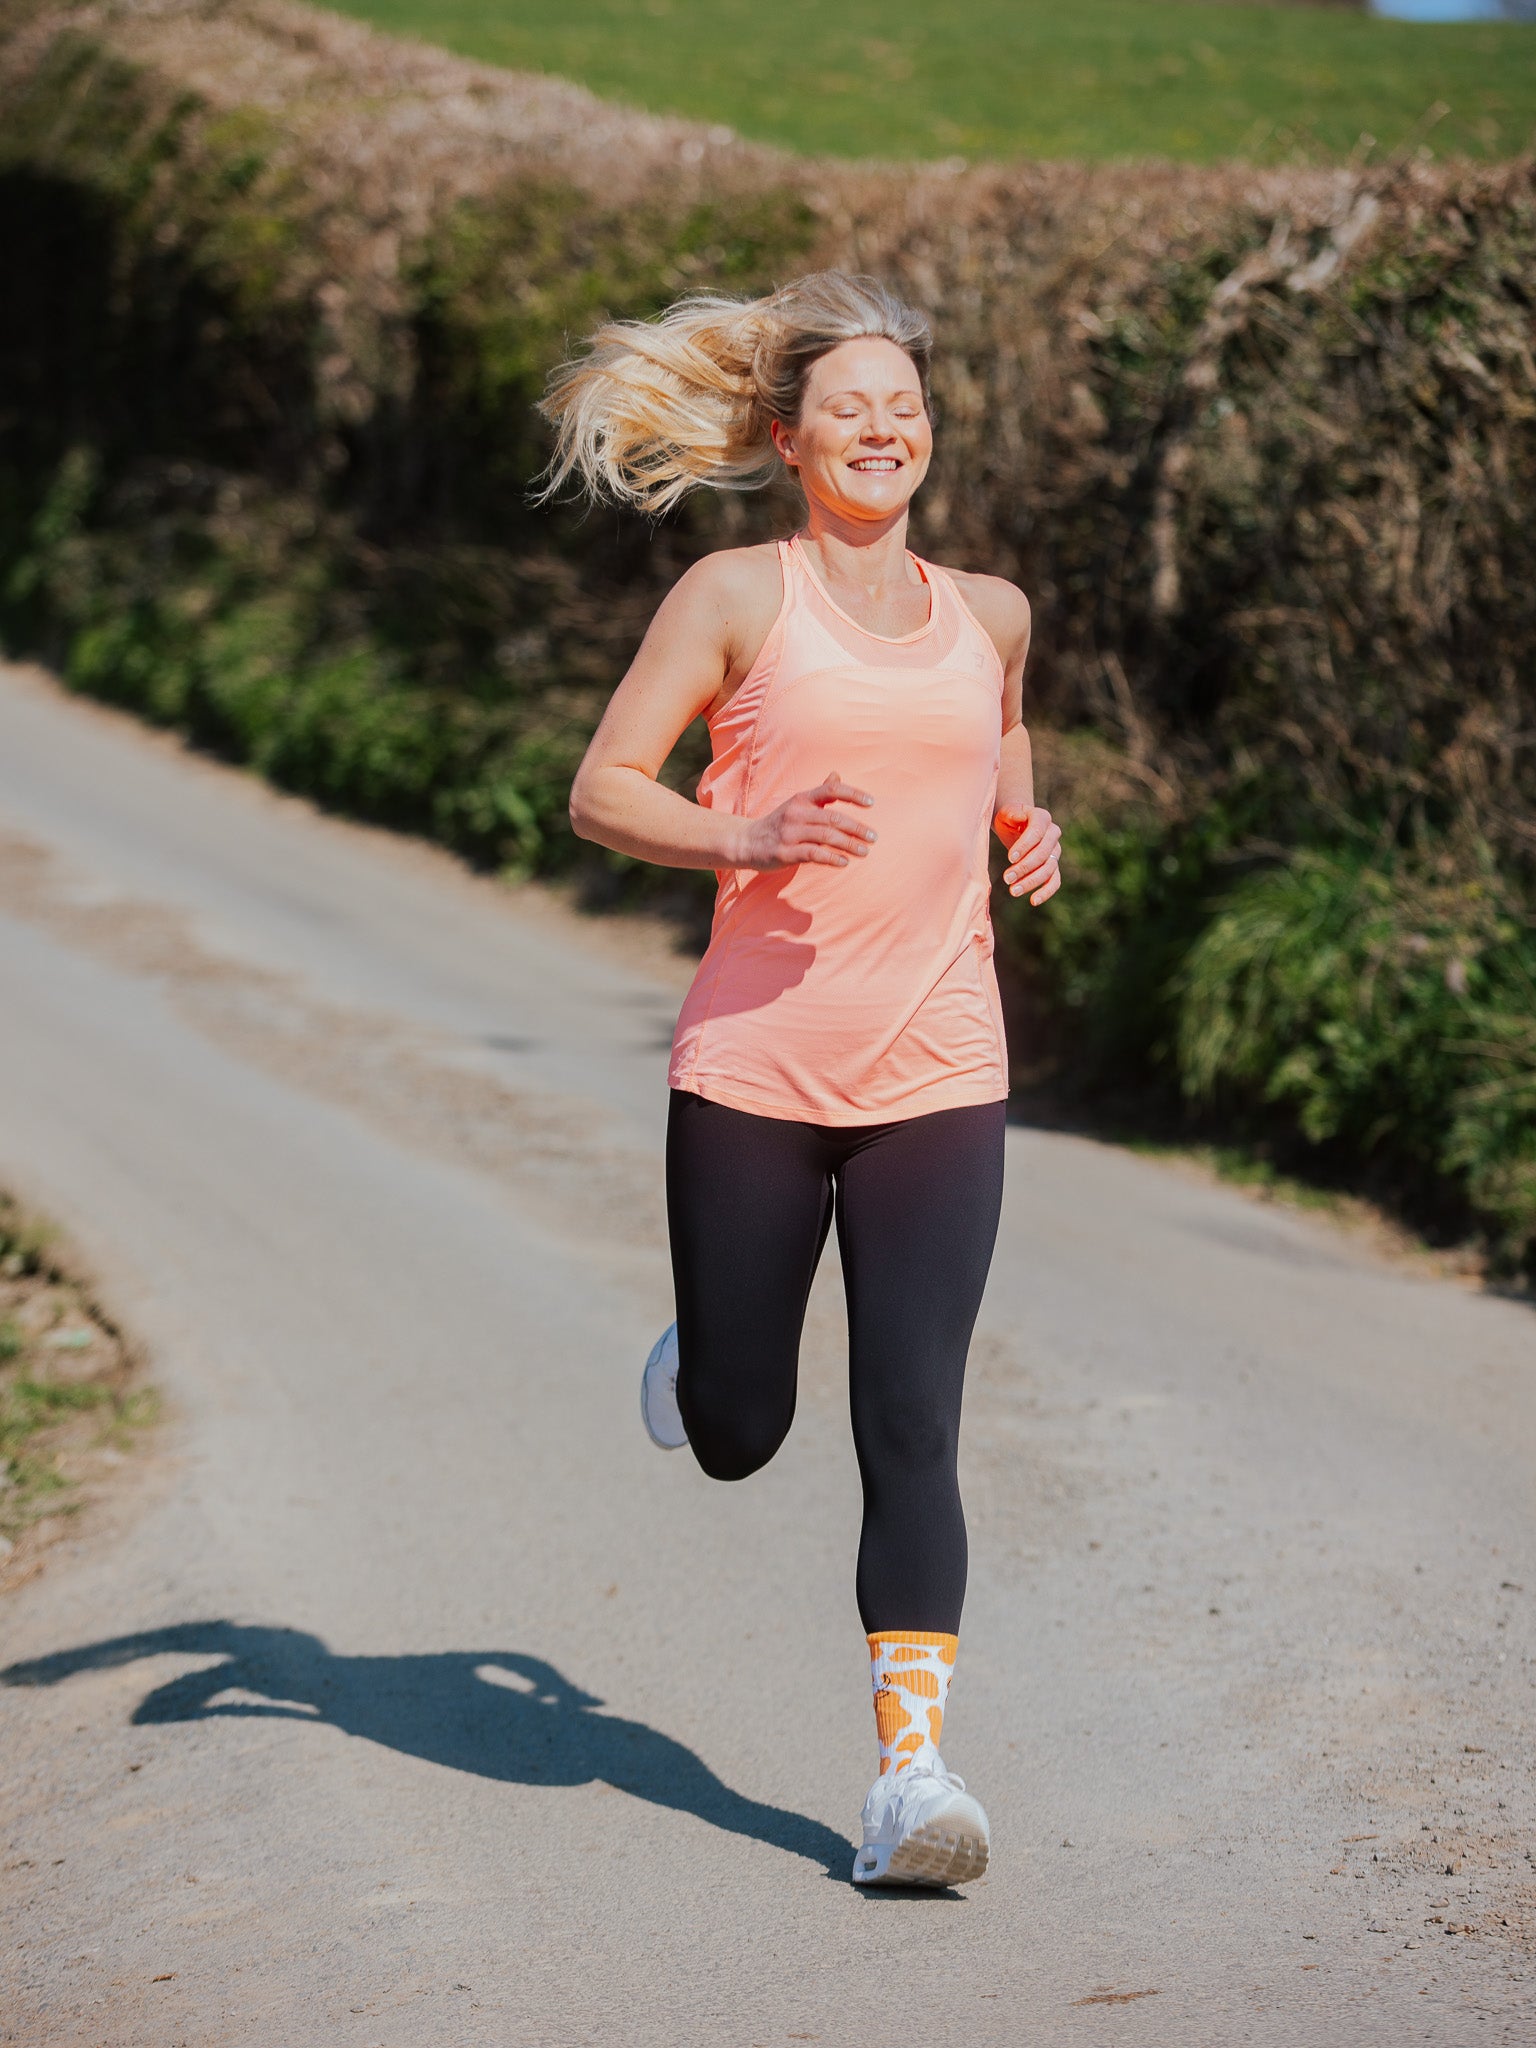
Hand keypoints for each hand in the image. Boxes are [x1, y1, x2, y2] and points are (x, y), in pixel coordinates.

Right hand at [737, 769, 876, 871]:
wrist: (746, 842)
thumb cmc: (779, 824)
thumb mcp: (797, 805)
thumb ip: (819, 793)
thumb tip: (836, 775)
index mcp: (801, 799)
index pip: (830, 790)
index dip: (853, 794)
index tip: (871, 803)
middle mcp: (796, 813)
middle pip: (833, 818)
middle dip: (856, 828)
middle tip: (874, 837)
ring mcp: (789, 833)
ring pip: (826, 837)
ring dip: (849, 844)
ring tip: (865, 852)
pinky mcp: (785, 853)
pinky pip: (813, 854)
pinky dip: (831, 858)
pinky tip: (844, 862)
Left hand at [997, 805, 1060, 904]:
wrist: (1016, 825)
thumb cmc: (1009, 819)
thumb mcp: (1006, 812)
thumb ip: (1012, 813)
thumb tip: (1020, 818)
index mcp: (1042, 818)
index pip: (1037, 832)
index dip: (1024, 846)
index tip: (1010, 858)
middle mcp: (1053, 834)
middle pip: (1042, 853)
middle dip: (1024, 867)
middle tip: (1006, 878)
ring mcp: (1055, 851)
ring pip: (1048, 869)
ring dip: (1031, 881)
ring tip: (1013, 891)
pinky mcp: (1053, 866)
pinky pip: (1055, 880)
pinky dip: (1047, 892)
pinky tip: (1034, 901)